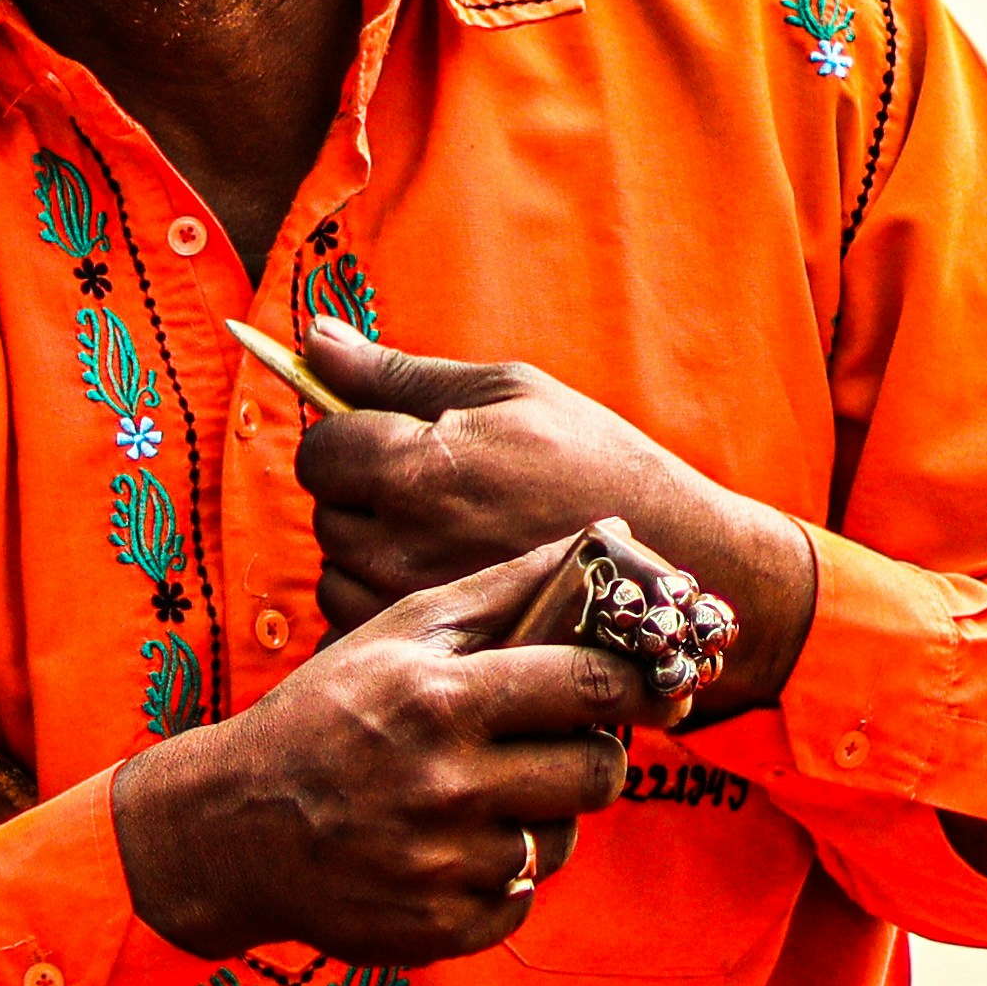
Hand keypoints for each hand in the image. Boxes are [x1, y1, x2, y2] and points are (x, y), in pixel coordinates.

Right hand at [112, 535, 638, 967]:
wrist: (231, 825)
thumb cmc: (325, 713)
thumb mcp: (399, 632)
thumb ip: (506, 588)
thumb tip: (605, 534)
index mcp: (441, 700)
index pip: (586, 687)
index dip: (637, 685)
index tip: (658, 686)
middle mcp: (445, 785)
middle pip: (596, 773)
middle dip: (596, 755)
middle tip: (566, 744)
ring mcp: (441, 865)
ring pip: (560, 841)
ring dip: (543, 817)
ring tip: (490, 795)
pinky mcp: (435, 928)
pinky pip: (517, 901)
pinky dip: (500, 877)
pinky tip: (454, 849)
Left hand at [294, 327, 818, 722]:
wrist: (671, 562)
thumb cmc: (596, 464)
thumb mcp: (508, 392)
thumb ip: (397, 371)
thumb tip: (315, 334)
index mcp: (418, 466)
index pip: (321, 449)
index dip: (352, 439)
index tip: (398, 443)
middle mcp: (404, 542)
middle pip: (327, 512)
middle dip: (367, 497)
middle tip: (440, 494)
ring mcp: (417, 606)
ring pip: (338, 574)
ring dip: (373, 555)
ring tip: (446, 542)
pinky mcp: (435, 651)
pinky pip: (363, 628)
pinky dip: (388, 608)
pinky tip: (443, 588)